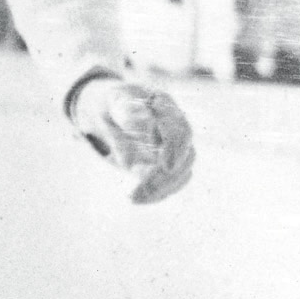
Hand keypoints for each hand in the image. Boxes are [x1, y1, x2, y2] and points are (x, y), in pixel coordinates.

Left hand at [69, 75, 195, 203]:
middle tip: (137, 192)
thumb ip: (129, 109)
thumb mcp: (115, 100)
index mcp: (167, 109)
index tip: (166, 167)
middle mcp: (177, 130)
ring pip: (182, 173)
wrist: (113, 110)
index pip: (180, 131)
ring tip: (133, 198)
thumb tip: (146, 124)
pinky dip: (157, 193)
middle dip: (165, 177)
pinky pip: (171, 183)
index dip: (176, 149)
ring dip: (161, 189)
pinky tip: (138, 198)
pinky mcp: (166, 165)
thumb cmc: (115, 102)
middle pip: (187, 157)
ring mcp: (175, 149)